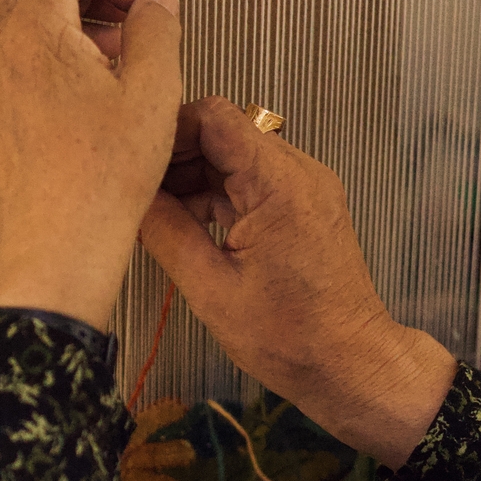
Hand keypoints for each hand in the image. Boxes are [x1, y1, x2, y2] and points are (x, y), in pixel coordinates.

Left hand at [0, 0, 181, 331]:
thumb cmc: (98, 181)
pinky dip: (42, 70)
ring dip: (64, 33)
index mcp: (33, 32)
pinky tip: (80, 106)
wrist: (58, 246)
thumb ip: (157, 27)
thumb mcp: (153, 91)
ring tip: (109, 70)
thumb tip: (156, 1)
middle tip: (124, 25)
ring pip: (17, 30)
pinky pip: (7, 73)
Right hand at [139, 97, 458, 468]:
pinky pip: (249, 180)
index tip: (136, 160)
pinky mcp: (302, 204)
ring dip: (191, 177)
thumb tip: (130, 197)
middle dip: (175, 157)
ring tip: (155, 214)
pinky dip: (214, 194)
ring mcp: (303, 186)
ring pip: (232, 156)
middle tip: (135, 191)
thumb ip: (166, 231)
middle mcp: (298, 172)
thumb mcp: (211, 288)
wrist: (350, 363)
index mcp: (278, 184)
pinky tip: (185, 225)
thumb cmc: (290, 337)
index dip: (169, 130)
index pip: (214, 117)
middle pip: (222, 132)